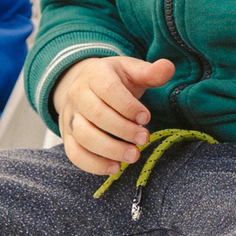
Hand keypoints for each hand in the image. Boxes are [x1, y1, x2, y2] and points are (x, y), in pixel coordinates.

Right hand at [52, 54, 173, 176]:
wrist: (87, 86)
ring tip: (133, 156)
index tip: (146, 118)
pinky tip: (115, 168)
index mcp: (95, 74)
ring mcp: (70, 116)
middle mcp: (77, 94)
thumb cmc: (115, 80)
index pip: (108, 89)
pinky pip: (75, 154)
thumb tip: (168, 67)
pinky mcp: (67, 136)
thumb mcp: (132, 71)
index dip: (128, 106)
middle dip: (123, 130)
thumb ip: (150, 72)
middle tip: (144, 139)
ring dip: (110, 149)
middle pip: (96, 114)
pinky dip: (94, 164)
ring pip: (84, 135)